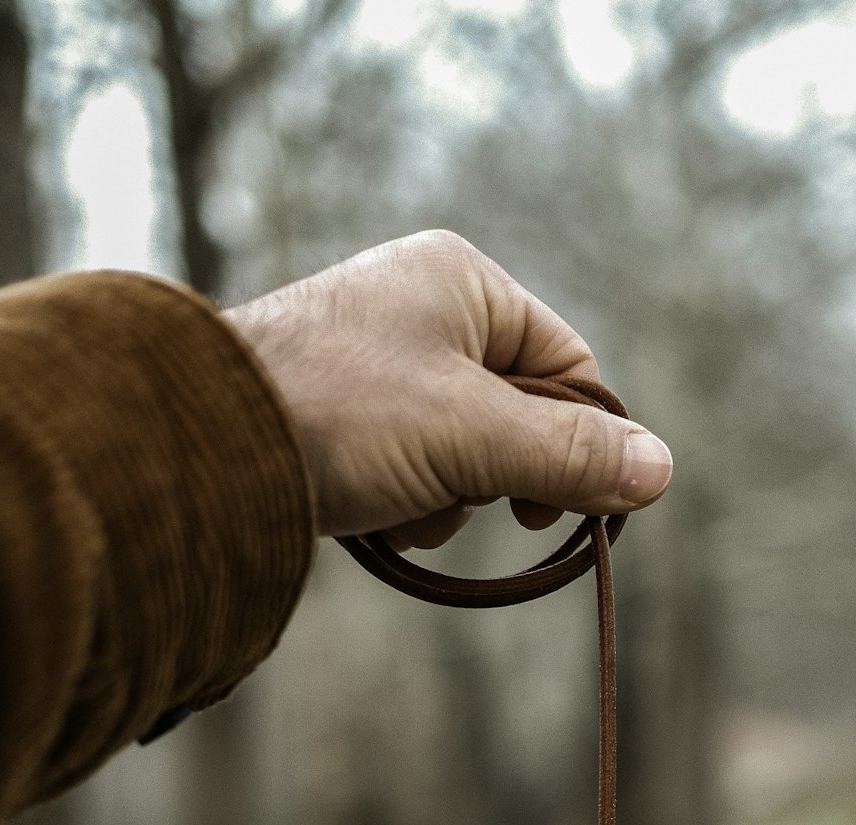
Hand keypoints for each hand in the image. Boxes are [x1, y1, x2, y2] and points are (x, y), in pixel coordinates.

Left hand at [223, 230, 671, 548]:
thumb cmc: (336, 412)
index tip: (574, 507)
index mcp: (461, 282)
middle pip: (515, 414)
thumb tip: (661, 471)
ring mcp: (376, 365)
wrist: (194, 444)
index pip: (566, 365)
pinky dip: (402, 502)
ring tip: (399, 499)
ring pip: (461, 451)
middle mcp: (420, 310)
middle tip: (469, 496)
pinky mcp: (341, 416)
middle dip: (495, 474)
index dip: (579, 440)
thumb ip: (567, 454)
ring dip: (446, 496)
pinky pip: (408, 467)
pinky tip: (367, 510)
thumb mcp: (470, 434)